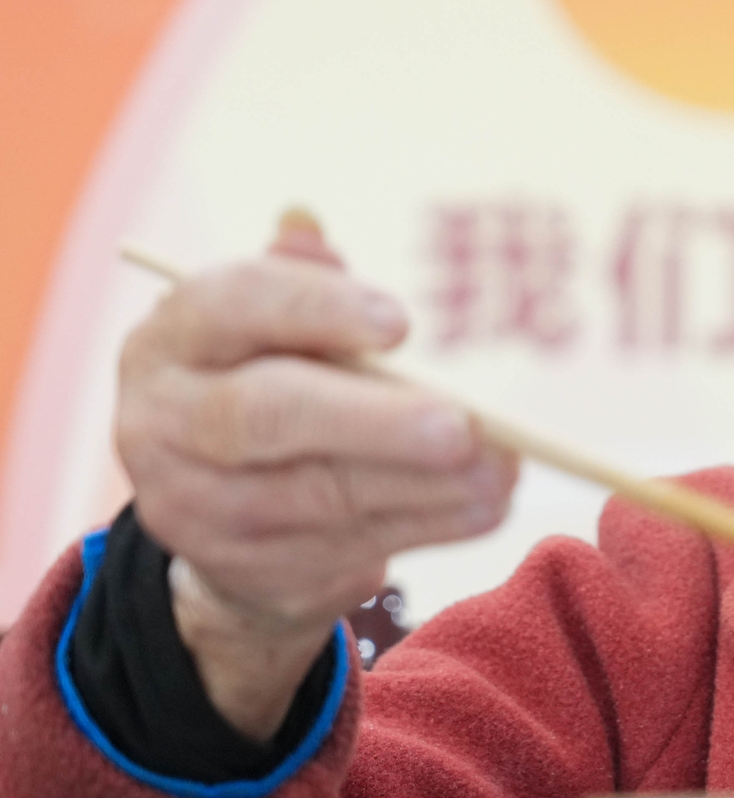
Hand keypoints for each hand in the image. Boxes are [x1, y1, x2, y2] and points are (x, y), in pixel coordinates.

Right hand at [114, 220, 515, 738]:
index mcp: (172, 339)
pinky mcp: (251, 568)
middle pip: (264, 417)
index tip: (403, 324)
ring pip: (321, 495)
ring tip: (503, 463)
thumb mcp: (271, 327)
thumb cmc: (272, 382)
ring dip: (427, 483)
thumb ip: (300, 280)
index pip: (231, 307)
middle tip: (462, 425)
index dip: (314, 309)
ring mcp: (198, 506)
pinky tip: (486, 502)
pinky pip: (351, 545)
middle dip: (374, 422)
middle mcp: (165, 422)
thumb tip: (311, 229)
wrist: (219, 512)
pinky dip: (431, 522)